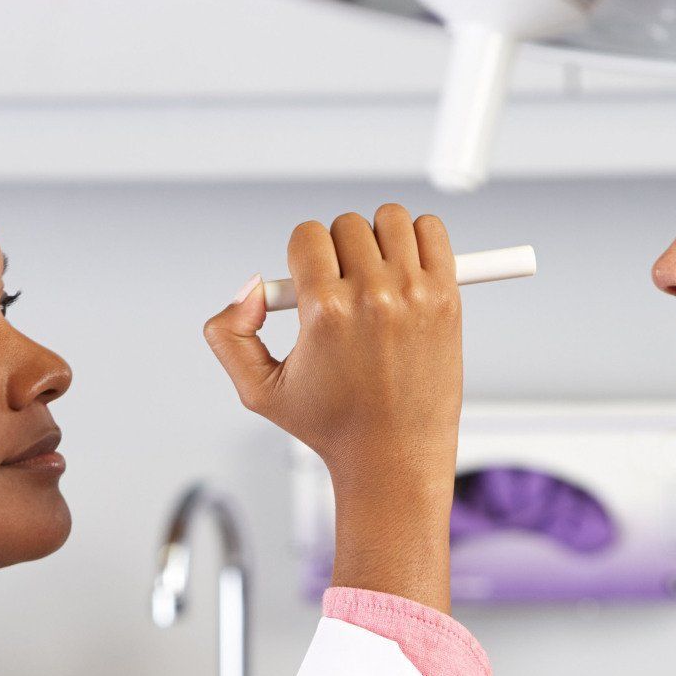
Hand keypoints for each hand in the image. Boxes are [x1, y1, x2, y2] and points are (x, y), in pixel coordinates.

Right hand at [203, 203, 462, 611]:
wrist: (395, 456)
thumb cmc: (330, 427)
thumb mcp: (258, 391)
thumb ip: (229, 334)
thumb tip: (251, 287)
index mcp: (325, 312)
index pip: (307, 236)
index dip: (303, 257)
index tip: (312, 284)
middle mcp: (372, 297)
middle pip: (346, 225)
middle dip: (339, 252)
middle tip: (344, 290)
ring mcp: (414, 294)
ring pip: (389, 219)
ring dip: (378, 239)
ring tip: (375, 277)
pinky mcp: (447, 298)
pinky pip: (431, 231)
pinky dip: (418, 238)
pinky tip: (406, 270)